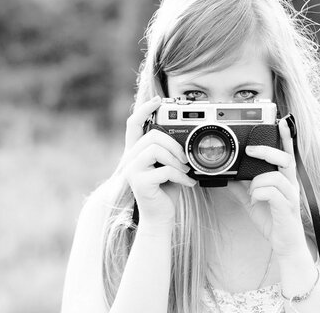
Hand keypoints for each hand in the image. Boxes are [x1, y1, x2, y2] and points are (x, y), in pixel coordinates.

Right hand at [111, 95, 195, 227]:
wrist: (160, 218)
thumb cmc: (166, 191)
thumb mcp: (171, 167)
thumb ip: (172, 152)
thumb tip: (187, 139)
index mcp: (138, 152)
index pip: (134, 123)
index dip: (144, 109)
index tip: (159, 100)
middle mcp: (131, 158)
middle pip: (153, 136)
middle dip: (174, 145)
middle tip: (186, 159)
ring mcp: (133, 170)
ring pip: (156, 149)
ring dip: (177, 161)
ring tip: (186, 171)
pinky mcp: (140, 182)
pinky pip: (165, 170)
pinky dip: (181, 177)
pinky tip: (188, 184)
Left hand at [227, 118, 307, 257]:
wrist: (285, 245)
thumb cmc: (272, 220)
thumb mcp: (252, 201)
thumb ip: (242, 187)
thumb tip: (227, 177)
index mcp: (284, 178)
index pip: (287, 153)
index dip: (286, 137)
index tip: (282, 122)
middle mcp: (291, 184)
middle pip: (286, 158)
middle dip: (268, 151)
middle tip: (250, 151)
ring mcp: (291, 196)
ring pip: (277, 176)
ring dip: (258, 181)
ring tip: (251, 192)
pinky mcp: (287, 208)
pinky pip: (273, 193)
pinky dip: (259, 194)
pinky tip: (255, 201)